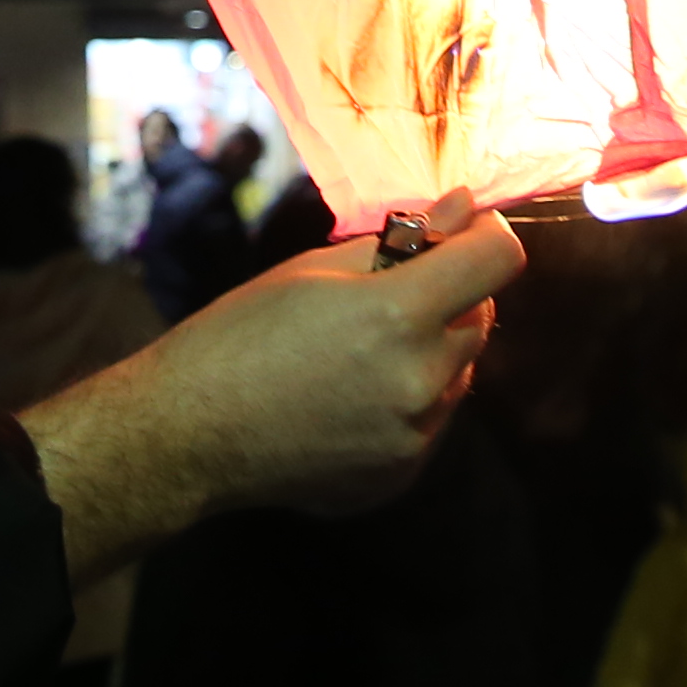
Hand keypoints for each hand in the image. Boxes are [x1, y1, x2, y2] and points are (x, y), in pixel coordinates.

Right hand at [18, 190, 523, 580]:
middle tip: (388, 291)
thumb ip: (399, 241)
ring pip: (458, 373)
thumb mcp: (313, 270)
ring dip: (431, 350)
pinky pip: (430, 422)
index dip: (485, 235)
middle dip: (451, 296)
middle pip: (481, 318)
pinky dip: (408, 401)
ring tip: (359, 351)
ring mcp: (414, 438)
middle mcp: (419, 381)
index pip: (498, 260)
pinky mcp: (400, 477)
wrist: (189, 434)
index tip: (460, 231)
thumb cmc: (240, 335)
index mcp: (398, 317)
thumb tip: (461, 210)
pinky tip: (349, 398)